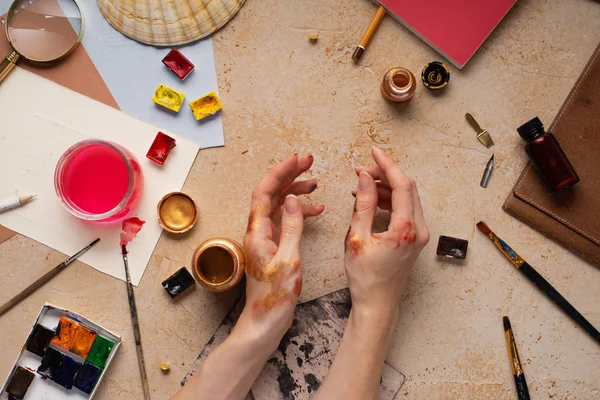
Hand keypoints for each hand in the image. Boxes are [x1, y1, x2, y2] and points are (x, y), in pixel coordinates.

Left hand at [240, 153, 323, 343]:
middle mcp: (258, 231)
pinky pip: (286, 221)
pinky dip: (300, 213)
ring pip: (279, 205)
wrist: (264, 322)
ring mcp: (265, 239)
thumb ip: (292, 227)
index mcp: (257, 232)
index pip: (265, 191)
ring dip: (296, 192)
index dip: (281, 171)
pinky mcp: (273, 247)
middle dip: (289, 175)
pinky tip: (316, 210)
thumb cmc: (274, 297)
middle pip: (271, 193)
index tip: (299, 160)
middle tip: (309, 161)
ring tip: (315, 182)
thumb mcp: (289, 260)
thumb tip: (294, 199)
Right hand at [346, 146, 428, 317]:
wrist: (377, 304)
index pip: (401, 185)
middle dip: (384, 174)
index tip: (374, 152)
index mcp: (405, 228)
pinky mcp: (414, 238)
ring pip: (406, 198)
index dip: (387, 164)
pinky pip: (405, 210)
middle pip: (406, 188)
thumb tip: (365, 177)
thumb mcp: (356, 238)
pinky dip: (388, 200)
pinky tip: (369, 200)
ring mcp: (419, 234)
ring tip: (360, 186)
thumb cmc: (365, 278)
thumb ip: (362, 204)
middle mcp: (418, 229)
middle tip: (361, 170)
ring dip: (385, 187)